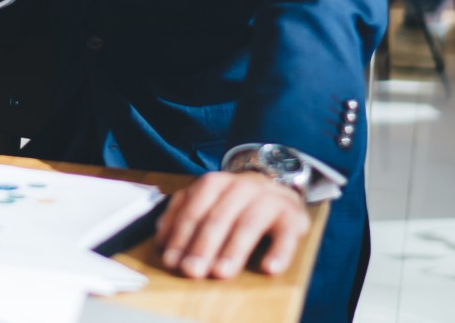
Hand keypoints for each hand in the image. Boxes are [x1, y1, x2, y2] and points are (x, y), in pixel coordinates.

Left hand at [155, 171, 309, 278]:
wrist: (279, 188)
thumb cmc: (236, 202)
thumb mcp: (207, 202)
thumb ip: (182, 215)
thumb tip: (161, 239)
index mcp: (214, 183)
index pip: (193, 211)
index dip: (181, 237)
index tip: (172, 262)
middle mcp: (241, 186)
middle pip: (218, 218)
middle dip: (203, 246)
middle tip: (192, 271)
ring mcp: (268, 198)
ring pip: (249, 224)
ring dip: (234, 250)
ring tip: (221, 272)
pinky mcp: (293, 215)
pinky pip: (287, 234)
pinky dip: (279, 251)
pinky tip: (269, 268)